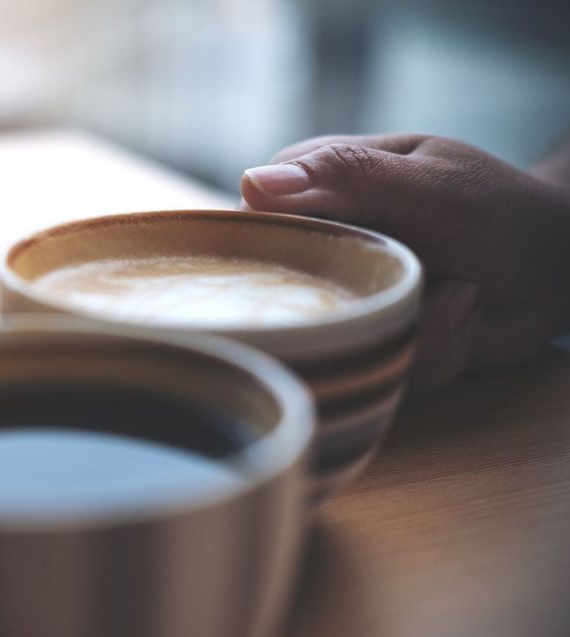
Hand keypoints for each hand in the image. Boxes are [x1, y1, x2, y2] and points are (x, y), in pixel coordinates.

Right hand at [239, 134, 569, 391]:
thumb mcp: (428, 183)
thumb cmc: (495, 206)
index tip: (347, 253)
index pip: (255, 223)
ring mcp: (347, 300)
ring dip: (416, 331)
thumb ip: (345, 176)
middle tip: (436, 281)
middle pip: (291, 298)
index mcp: (316, 190)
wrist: (557, 264)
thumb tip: (249, 183)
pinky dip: (437, 354)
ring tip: (463, 297)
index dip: (283, 251)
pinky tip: (466, 316)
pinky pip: (382, 373)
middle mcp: (319, 248)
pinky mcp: (375, 344)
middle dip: (366, 303)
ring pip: (338, 348)